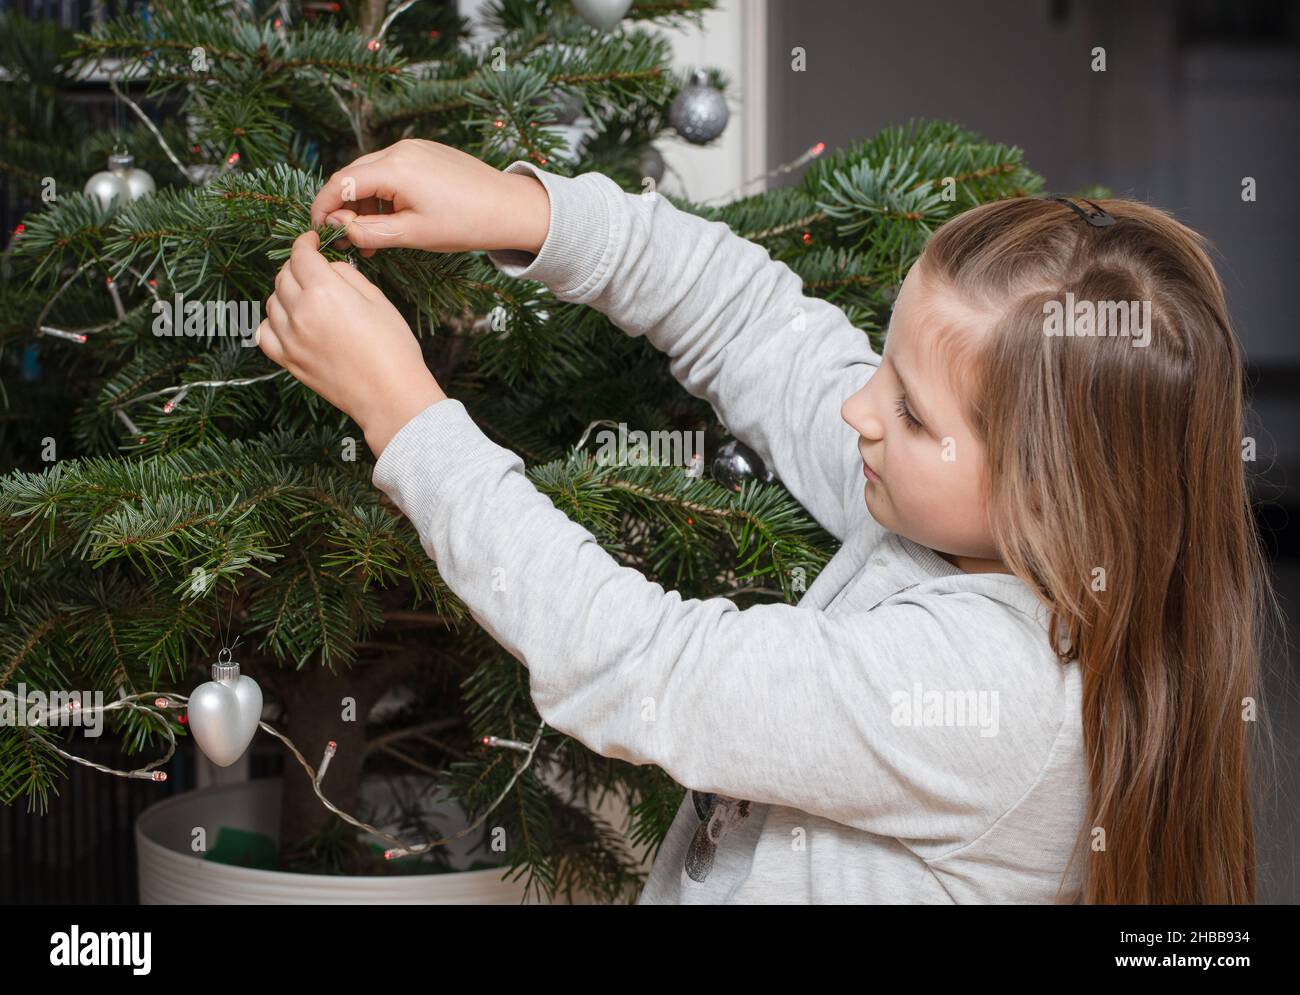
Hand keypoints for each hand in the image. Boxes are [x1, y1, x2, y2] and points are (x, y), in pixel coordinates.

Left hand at [258, 230, 446, 457]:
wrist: (390, 395)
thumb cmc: (393, 349)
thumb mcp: (378, 300)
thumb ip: (348, 276)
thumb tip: (330, 268)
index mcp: (325, 291)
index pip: (301, 255)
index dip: (305, 242)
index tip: (311, 241)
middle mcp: (300, 312)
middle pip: (283, 276)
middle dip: (297, 266)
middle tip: (312, 268)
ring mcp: (290, 338)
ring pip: (272, 301)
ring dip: (285, 292)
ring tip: (305, 296)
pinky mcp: (288, 361)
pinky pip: (264, 333)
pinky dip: (272, 322)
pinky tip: (288, 322)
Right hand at [310, 138, 550, 257]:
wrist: (510, 208)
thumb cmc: (465, 223)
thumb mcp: (412, 234)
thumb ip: (368, 232)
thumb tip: (337, 228)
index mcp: (394, 167)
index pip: (341, 183)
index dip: (323, 208)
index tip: (318, 232)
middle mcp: (400, 149)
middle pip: (353, 176)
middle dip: (344, 208)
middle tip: (346, 241)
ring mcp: (415, 148)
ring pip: (372, 174)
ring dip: (365, 204)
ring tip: (371, 239)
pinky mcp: (427, 153)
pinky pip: (393, 171)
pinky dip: (384, 195)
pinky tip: (391, 221)